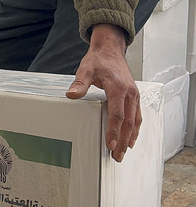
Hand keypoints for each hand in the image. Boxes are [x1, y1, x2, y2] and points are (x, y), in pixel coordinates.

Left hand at [66, 24, 140, 162]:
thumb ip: (80, 84)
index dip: (114, 131)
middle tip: (117, 156)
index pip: (117, 115)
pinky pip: (137, 115)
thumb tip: (71, 95)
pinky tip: (130, 138)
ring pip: (135, 121)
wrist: (110, 50)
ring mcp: (134, 95)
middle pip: (128, 122)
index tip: (110, 144)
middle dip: (122, 141)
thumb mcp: (85, 70)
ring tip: (123, 152)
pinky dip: (134, 129)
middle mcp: (130, 93)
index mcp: (119, 89)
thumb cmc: (98, 60)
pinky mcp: (134, 96)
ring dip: (130, 138)